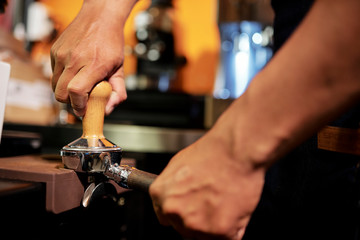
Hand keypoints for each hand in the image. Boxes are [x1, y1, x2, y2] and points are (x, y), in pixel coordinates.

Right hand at [51, 0, 135, 115]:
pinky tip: (74, 71)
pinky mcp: (54, 50)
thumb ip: (118, 92)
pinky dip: (61, 78)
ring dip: (64, 91)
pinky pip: (53, 73)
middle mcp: (75, 59)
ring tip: (79, 84)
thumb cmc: (111, 42)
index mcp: (94, 65)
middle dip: (70, 102)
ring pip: (54, 85)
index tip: (83, 111)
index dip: (78, 106)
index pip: (76, 92)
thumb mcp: (120, 69)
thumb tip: (108, 109)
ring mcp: (62, 54)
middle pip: (61, 94)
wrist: (100, 17)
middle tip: (80, 101)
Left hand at [149, 118, 265, 239]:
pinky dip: (233, 228)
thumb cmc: (212, 152)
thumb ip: (171, 187)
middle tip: (211, 201)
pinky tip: (234, 208)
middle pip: (185, 229)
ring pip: (204, 236)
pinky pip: (227, 238)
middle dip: (198, 219)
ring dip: (214, 225)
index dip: (181, 213)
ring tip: (224, 202)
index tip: (190, 209)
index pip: (166, 218)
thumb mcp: (178, 163)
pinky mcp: (220, 232)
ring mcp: (197, 225)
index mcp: (162, 195)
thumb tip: (175, 196)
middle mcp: (175, 212)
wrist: (236, 150)